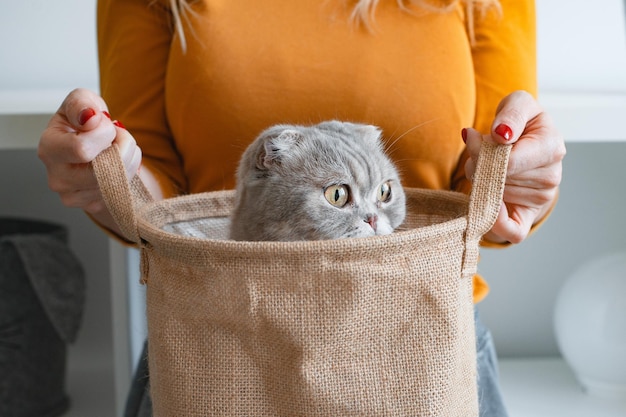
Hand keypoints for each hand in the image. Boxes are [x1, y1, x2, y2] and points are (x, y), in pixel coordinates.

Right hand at [38, 88, 141, 231]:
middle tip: (117, 136)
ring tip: (118, 147)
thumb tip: (89, 118)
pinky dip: (129, 173)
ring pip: (119, 180)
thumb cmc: (83, 123)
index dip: (105, 133)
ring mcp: (74, 196)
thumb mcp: (81, 101)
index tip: (105, 124)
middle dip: (122, 146)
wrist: (92, 145)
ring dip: (129, 158)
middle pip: (104, 169)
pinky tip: (118, 163)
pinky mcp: (93, 205)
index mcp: (49, 149)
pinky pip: (123, 190)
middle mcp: (58, 177)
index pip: (82, 148)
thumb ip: (81, 103)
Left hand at [464, 90, 565, 243]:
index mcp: (552, 146)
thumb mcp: (516, 105)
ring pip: (495, 197)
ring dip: (480, 183)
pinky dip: (495, 222)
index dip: (483, 152)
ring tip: (487, 169)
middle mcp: (551, 175)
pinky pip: (512, 232)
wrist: (524, 144)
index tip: (474, 139)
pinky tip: (487, 203)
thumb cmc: (518, 124)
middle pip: (498, 179)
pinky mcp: (527, 218)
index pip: (510, 161)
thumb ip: (510, 113)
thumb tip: (500, 133)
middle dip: (479, 166)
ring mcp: (541, 199)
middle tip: (480, 155)